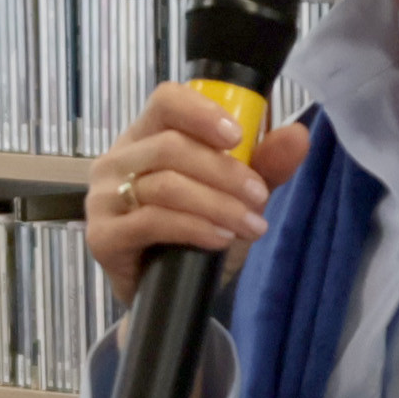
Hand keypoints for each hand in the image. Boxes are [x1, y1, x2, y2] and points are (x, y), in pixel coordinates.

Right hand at [86, 83, 314, 303]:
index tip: (237, 136)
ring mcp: (103, 198)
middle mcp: (117, 161)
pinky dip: (194, 228)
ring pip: (165, 185)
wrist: (169, 295)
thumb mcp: (237, 197)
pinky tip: (220, 239)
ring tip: (250, 225)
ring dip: (217, 204)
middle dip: (224, 172)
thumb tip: (297, 135)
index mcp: (145, 137)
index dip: (201, 112)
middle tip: (259, 196)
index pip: (165, 102)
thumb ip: (264, 167)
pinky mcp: (102, 236)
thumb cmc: (195, 235)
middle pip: (170, 145)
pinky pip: (152, 222)